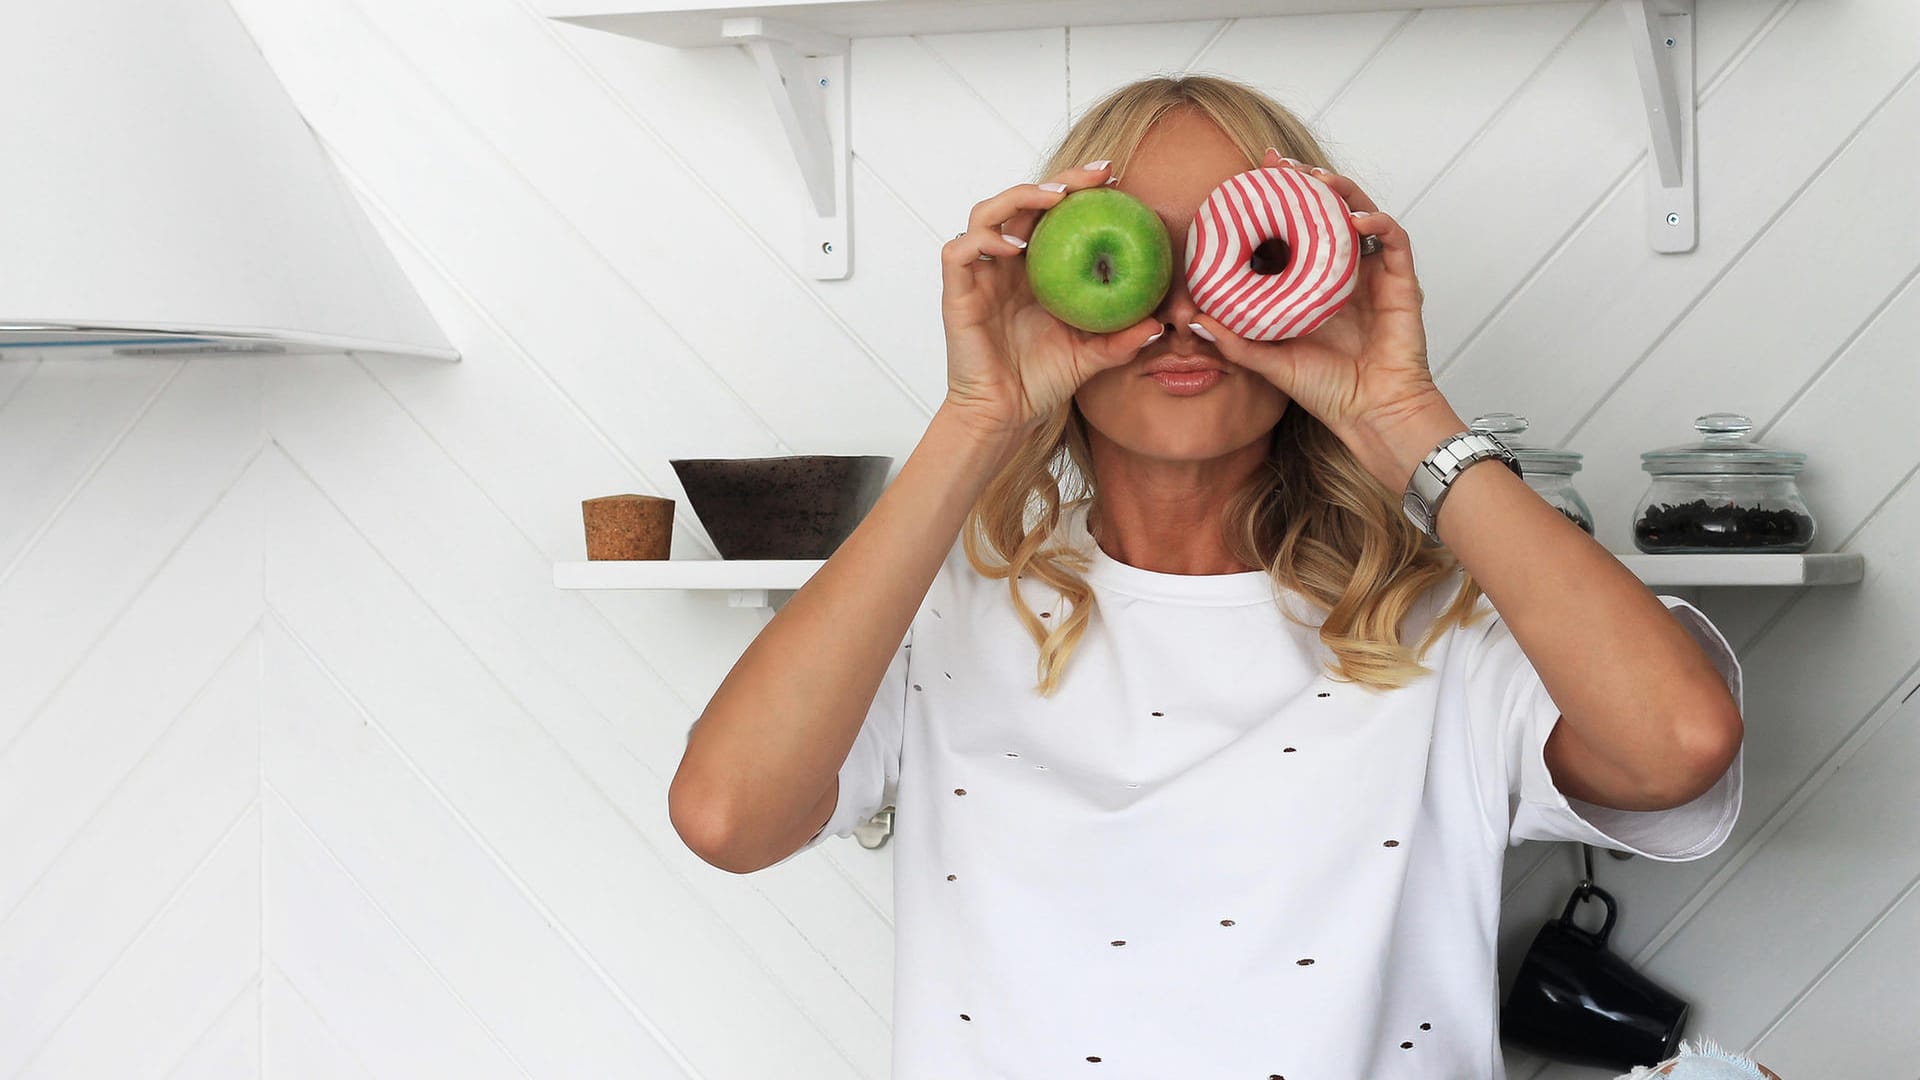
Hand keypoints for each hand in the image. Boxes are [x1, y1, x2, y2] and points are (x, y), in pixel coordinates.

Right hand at [940, 161, 1168, 440]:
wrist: (1006, 415)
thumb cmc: (1042, 382)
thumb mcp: (1092, 356)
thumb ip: (1121, 340)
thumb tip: (1159, 324)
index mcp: (1036, 269)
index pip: (1052, 213)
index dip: (1078, 189)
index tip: (1114, 179)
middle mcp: (1005, 264)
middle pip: (1023, 201)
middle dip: (1059, 180)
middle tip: (1096, 177)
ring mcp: (980, 275)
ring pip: (985, 213)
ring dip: (1019, 197)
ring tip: (1054, 200)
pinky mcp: (957, 292)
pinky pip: (959, 251)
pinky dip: (983, 240)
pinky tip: (1016, 246)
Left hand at [1188, 149, 1447, 439]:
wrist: (1370, 413)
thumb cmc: (1327, 390)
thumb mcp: (1269, 361)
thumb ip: (1233, 340)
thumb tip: (1191, 318)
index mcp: (1315, 283)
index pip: (1298, 228)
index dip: (1280, 200)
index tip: (1253, 177)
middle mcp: (1344, 271)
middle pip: (1329, 210)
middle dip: (1307, 181)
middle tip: (1280, 166)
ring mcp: (1374, 274)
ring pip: (1362, 212)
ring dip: (1340, 190)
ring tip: (1316, 181)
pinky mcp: (1402, 283)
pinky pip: (1394, 240)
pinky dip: (1377, 222)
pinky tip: (1355, 220)